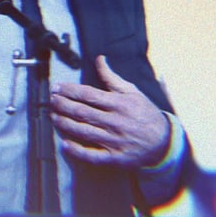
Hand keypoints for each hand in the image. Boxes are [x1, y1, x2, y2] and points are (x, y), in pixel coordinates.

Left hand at [50, 55, 169, 168]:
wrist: (164, 142)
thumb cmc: (145, 113)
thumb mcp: (133, 91)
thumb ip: (112, 77)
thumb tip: (99, 59)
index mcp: (119, 103)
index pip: (89, 94)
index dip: (70, 90)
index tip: (57, 87)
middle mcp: (116, 121)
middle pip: (83, 112)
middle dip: (63, 105)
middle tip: (51, 100)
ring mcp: (115, 141)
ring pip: (84, 132)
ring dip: (66, 124)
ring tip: (53, 116)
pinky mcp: (115, 158)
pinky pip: (93, 156)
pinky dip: (78, 151)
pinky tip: (65, 144)